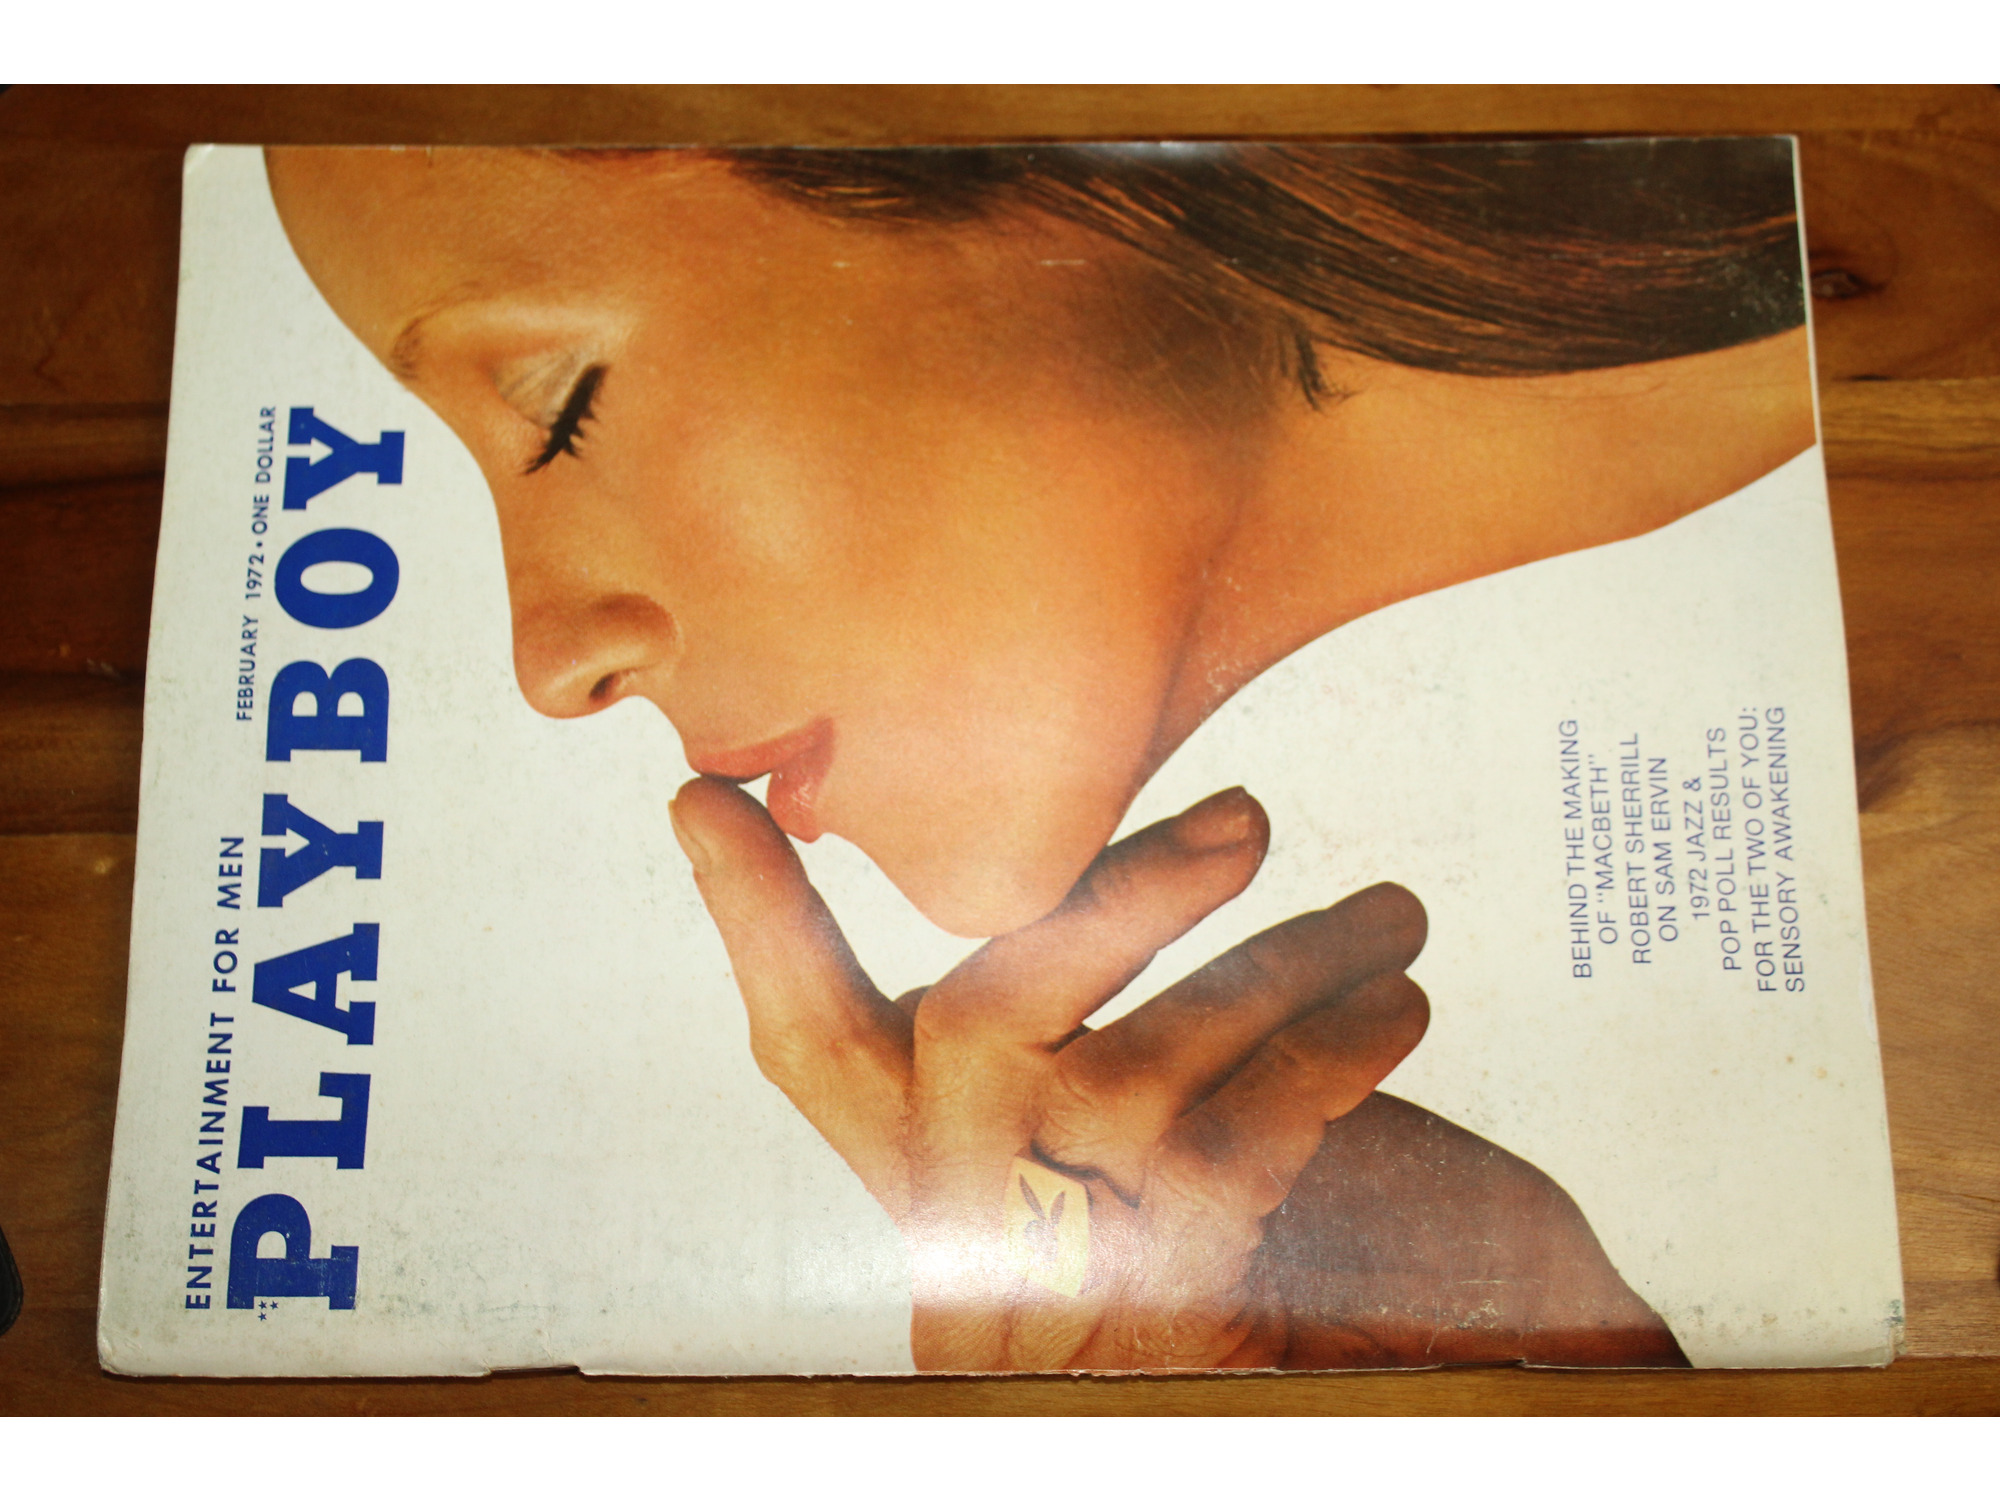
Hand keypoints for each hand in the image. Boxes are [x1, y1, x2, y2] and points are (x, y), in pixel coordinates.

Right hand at [669, 778, 1428, 1369]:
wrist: (1330, 1405)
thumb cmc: (1225, 1249)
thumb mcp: (1125, 1130)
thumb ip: (1080, 1031)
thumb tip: (1120, 849)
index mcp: (928, 1166)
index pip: (811, 1047)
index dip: (756, 921)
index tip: (702, 799)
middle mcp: (967, 1211)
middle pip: (977, 1026)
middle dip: (1108, 899)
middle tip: (1247, 820)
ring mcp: (1066, 1251)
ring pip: (1152, 1063)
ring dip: (1296, 962)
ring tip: (1391, 915)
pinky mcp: (1183, 1280)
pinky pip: (1260, 1123)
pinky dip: (1344, 1042)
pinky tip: (1397, 1003)